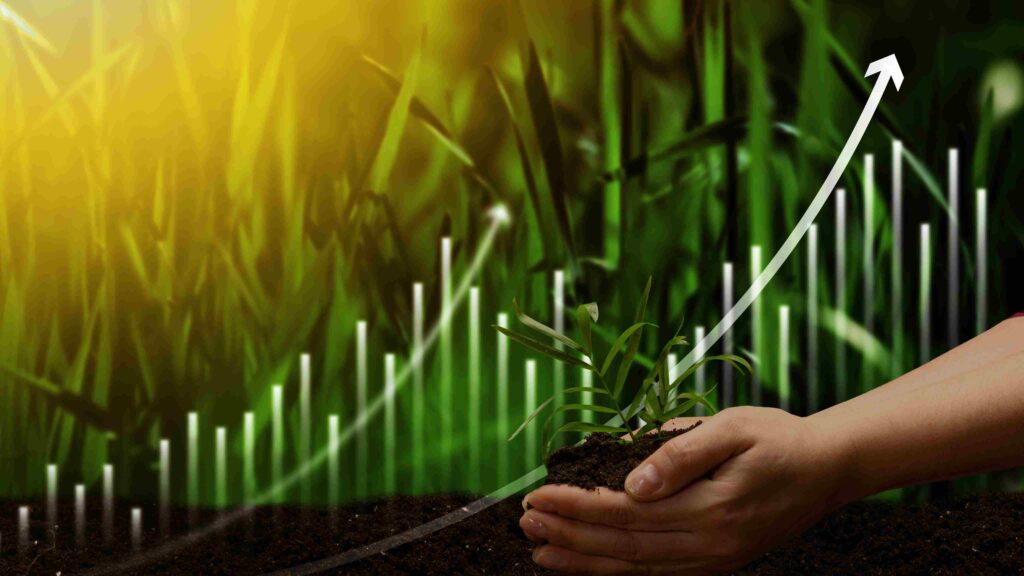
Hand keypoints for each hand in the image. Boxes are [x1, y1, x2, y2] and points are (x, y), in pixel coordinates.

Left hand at [519, 407, 852, 574]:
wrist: (828, 469)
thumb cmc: (776, 438)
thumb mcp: (731, 428)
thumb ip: (680, 454)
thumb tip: (631, 482)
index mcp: (708, 508)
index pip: (623, 512)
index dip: (575, 507)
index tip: (536, 496)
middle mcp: (708, 544)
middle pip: (621, 546)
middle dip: (567, 536)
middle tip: (524, 525)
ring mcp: (713, 560)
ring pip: (634, 567)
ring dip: (583, 561)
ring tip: (540, 552)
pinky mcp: (716, 563)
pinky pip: (656, 573)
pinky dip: (617, 572)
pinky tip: (588, 566)